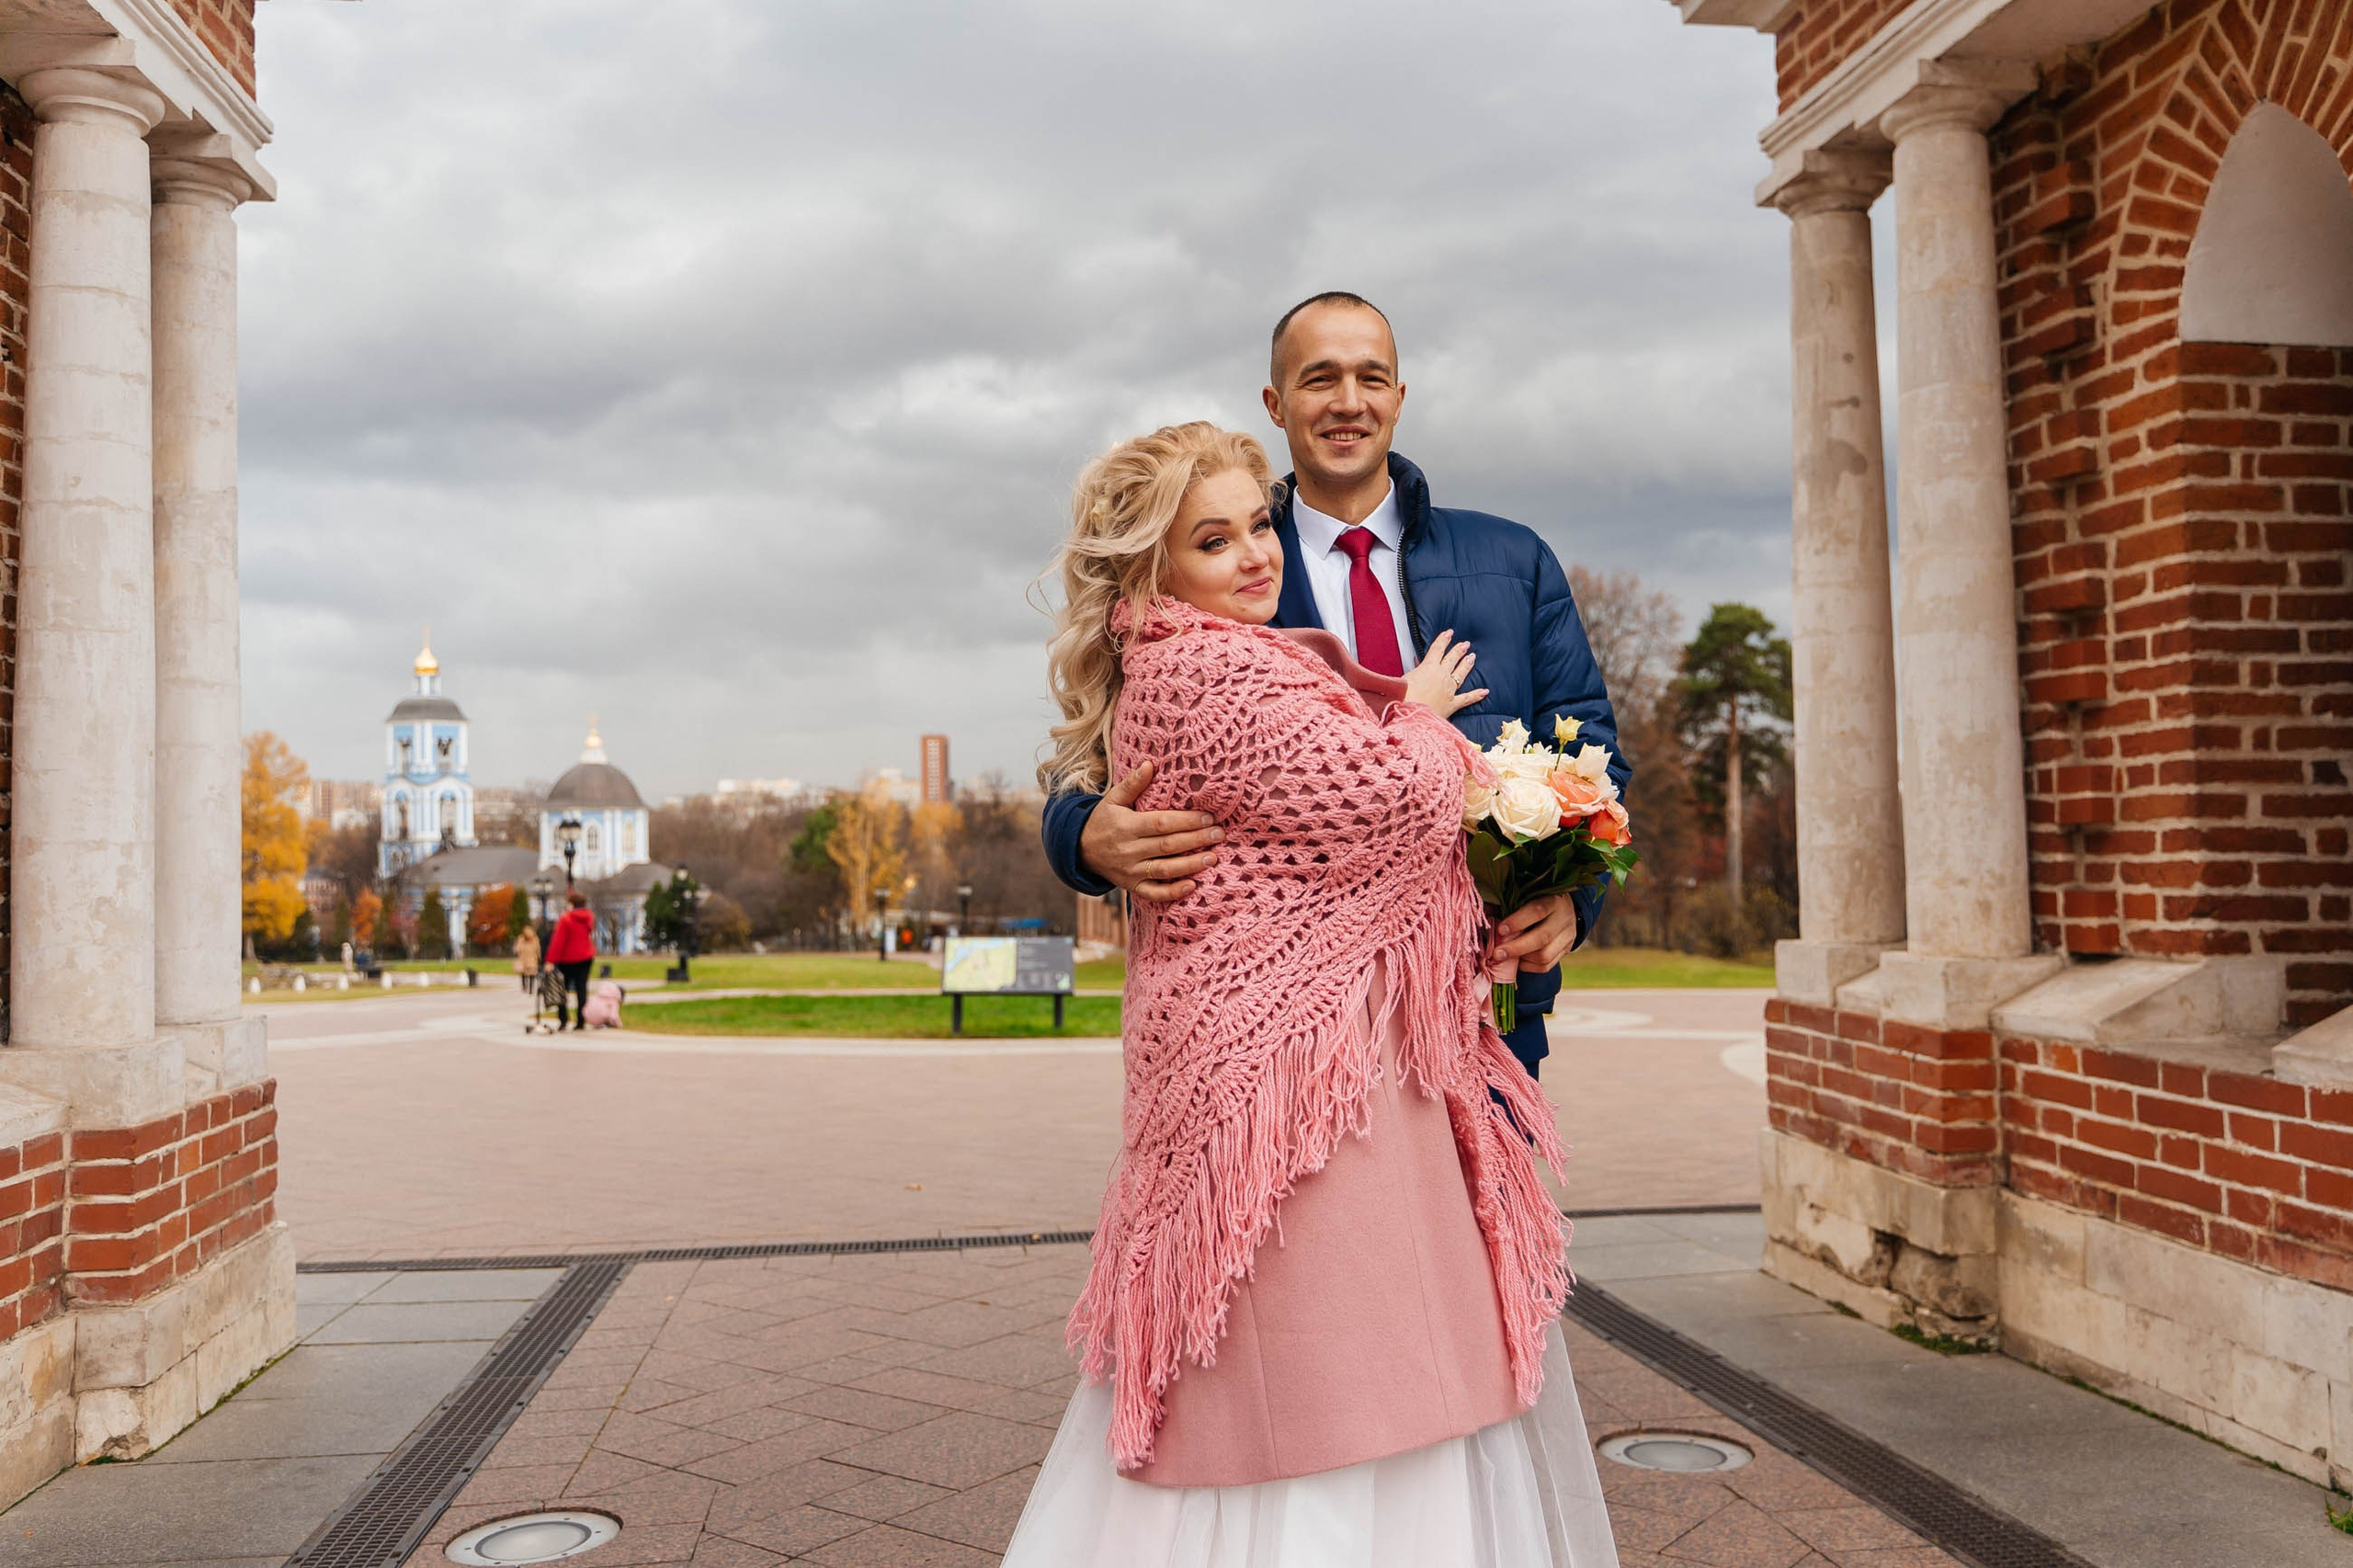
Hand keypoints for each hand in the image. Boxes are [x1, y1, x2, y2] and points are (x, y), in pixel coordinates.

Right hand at [1080, 761, 1223, 903]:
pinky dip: (1173, 892)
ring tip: (1213, 857)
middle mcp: (1128, 850)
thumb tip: (1150, 764)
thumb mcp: (1113, 800)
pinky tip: (1192, 886)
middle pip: (1167, 845)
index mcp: (1126, 826)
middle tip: (1219, 834)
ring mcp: (1130, 871)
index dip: (1185, 821)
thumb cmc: (1103, 821)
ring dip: (1190, 865)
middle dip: (1195, 840)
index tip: (1208, 817)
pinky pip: (1154, 893)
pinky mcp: (1132, 886)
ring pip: (1164, 870)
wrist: (1080, 850)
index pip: (1160, 823)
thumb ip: (1132, 784)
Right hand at [1401, 630, 1487, 716]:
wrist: (1411, 715)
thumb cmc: (1403, 697)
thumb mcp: (1403, 679)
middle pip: (1452, 659)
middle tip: (1466, 644)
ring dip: (1467, 664)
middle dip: (1459, 650)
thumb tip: (1415, 663)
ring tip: (1472, 657)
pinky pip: (1467, 698)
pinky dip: (1476, 695)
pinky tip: (1485, 691)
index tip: (1449, 632)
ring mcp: (1449, 689)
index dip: (1444, 640)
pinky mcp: (1452, 704)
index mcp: (1428, 667)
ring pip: (1460, 673)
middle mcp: (1441, 676)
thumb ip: (1411, 670)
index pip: (1438, 649)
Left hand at [1487, 893, 1576, 974]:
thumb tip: (1485, 915)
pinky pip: (1546, 966)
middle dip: (1516, 948)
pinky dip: (1528, 966)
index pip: (1537, 911)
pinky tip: (1518, 961)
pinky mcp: (1566, 950)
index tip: (1500, 930)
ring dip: (1521, 959)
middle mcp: (1563, 918)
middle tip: (1497, 954)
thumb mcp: (1525, 897)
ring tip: (1506, 956)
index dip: (1517, 922)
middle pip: (1542, 938)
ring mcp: (1568, 936)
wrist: (1563, 907)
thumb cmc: (1537, 900)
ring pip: (1544, 956)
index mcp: (1552, 900)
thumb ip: (1507, 906)